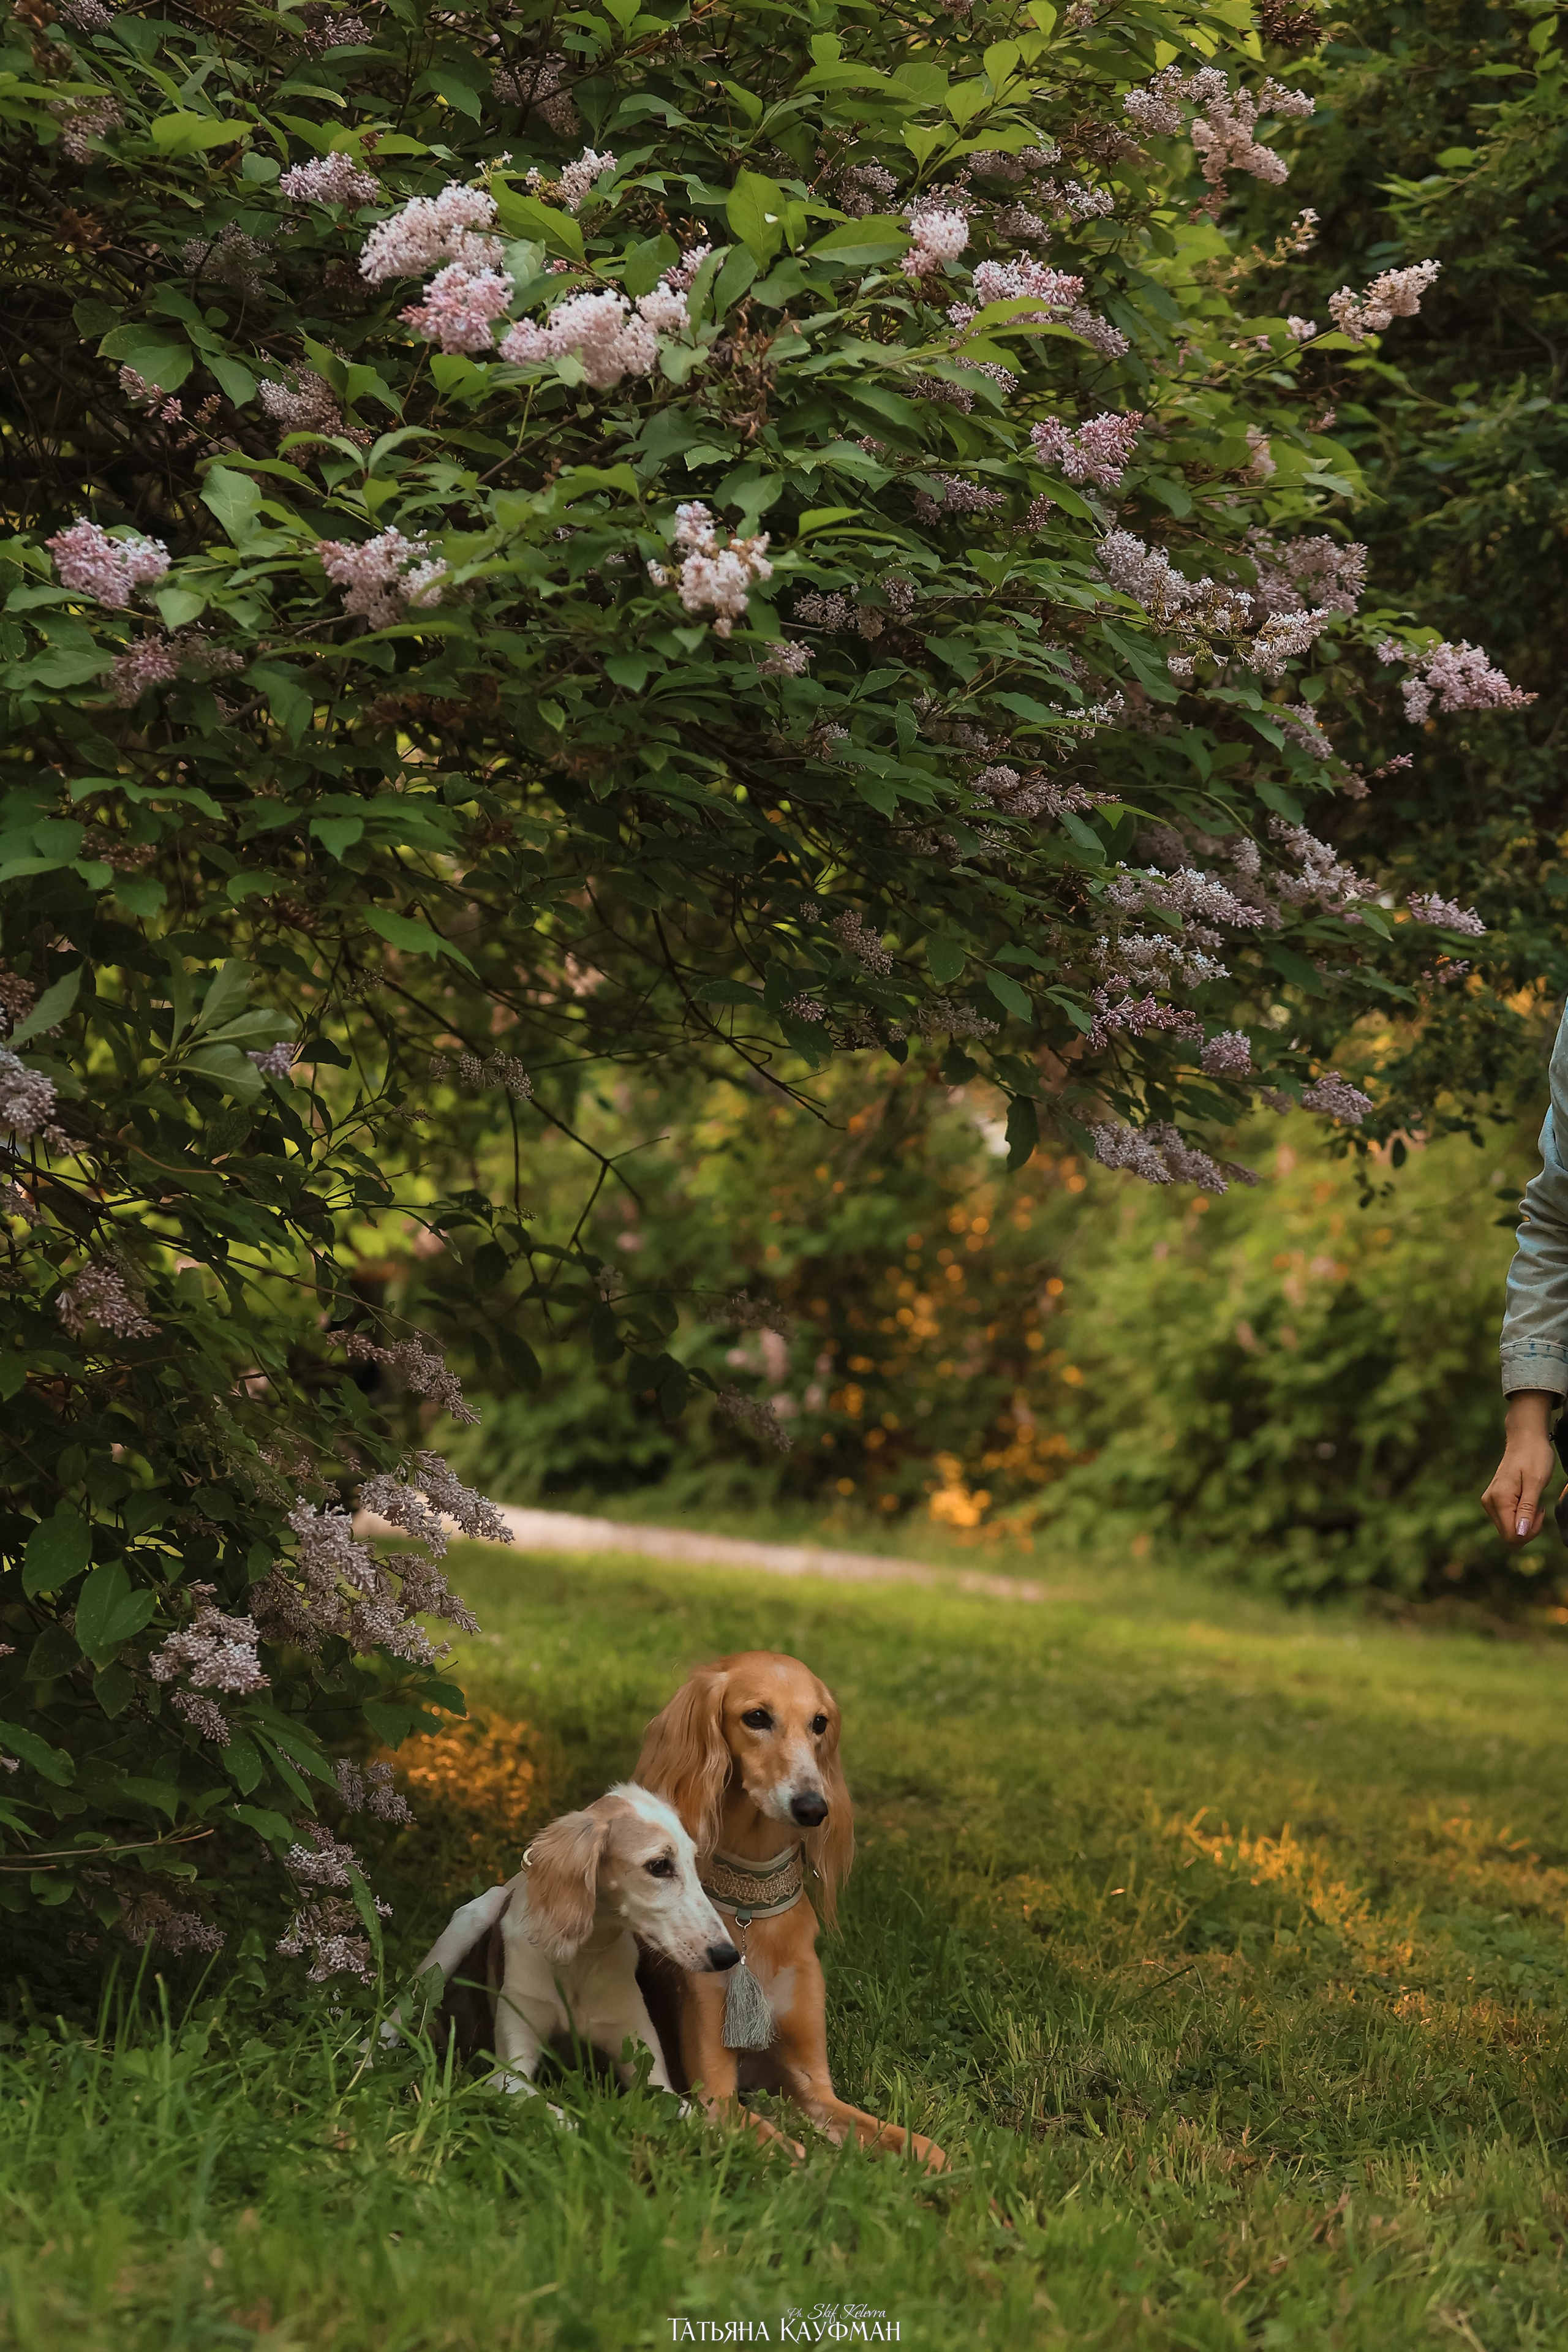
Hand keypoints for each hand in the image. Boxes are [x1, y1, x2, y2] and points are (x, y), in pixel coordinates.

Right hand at [1482, 1390, 1561, 1544]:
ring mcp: (1490, 1501)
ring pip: (1508, 1529)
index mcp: (1499, 1499)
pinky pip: (1507, 1520)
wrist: (1525, 1439)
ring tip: (1535, 1502)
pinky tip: (1528, 1502)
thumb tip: (1519, 1534)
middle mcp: (1489, 1502)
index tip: (1541, 1512)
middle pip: (1508, 1535)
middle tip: (1540, 1507)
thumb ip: (1527, 1509)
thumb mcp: (1536, 1482)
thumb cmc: (1534, 1457)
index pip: (1512, 1535)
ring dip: (1525, 1522)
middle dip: (1528, 1529)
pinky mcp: (1493, 1500)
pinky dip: (1520, 1516)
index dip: (1530, 1532)